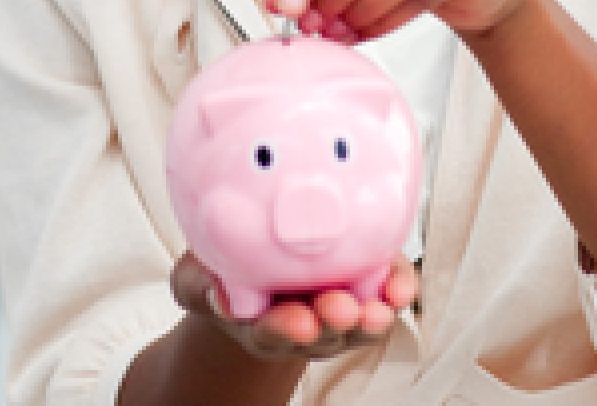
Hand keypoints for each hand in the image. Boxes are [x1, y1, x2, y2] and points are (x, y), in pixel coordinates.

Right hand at [170, 249, 416, 362]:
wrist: (256, 262)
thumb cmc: (223, 270)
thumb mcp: (196, 276)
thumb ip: (202, 284)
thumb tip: (220, 293)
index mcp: (258, 326)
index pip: (270, 334)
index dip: (284, 330)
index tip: (297, 322)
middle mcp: (301, 327)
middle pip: (321, 335)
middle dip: (332, 323)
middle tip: (339, 309)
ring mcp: (335, 312)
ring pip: (358, 324)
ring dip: (370, 318)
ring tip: (378, 309)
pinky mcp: (364, 287)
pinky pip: (385, 296)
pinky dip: (395, 291)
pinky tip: (400, 288)